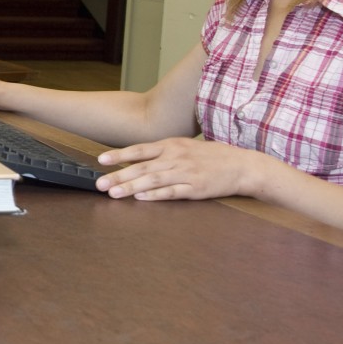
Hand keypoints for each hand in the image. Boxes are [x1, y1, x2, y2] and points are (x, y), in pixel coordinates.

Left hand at [94, 136, 263, 200]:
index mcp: (172, 145)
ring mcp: (186, 172)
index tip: (101, 161)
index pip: (140, 150)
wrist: (242, 165)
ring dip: (131, 187)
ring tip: (114, 194)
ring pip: (153, 180)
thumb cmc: (212, 156)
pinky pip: (172, 192)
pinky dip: (156, 195)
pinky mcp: (196, 188)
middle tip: (100, 184)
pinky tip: (141, 198)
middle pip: (142, 166)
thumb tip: (137, 159)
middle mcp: (176, 157)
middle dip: (119, 175)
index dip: (119, 155)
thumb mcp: (186, 147)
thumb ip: (163, 152)